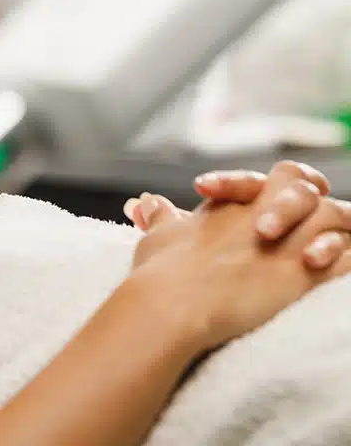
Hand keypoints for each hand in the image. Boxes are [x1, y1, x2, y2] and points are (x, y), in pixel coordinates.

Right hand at [129, 161, 350, 350]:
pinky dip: (345, 262)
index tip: (274, 212)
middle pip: (315, 191)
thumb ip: (162, 217)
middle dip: (317, 207)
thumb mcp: (160, 235)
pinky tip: (339, 272)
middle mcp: (271, 212)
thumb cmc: (162, 270)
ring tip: (320, 254)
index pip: (286, 174)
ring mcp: (291, 242)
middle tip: (306, 233)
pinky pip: (347, 259)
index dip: (288, 188)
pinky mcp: (306, 274)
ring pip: (339, 219)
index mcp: (241, 200)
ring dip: (336, 235)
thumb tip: (148, 203)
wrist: (175, 303)